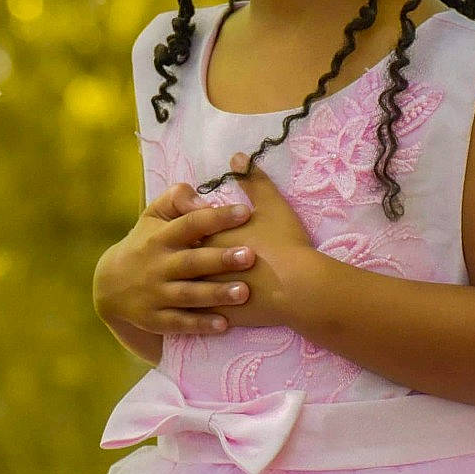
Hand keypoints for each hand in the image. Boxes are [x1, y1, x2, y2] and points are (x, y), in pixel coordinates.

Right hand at [93, 182, 254, 335]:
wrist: (110, 285)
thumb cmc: (146, 242)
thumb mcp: (154, 215)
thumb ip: (178, 199)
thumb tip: (205, 201)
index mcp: (160, 237)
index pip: (190, 224)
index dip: (216, 218)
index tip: (246, 212)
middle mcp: (158, 265)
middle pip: (191, 262)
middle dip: (220, 260)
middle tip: (250, 256)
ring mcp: (155, 294)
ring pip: (188, 295)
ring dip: (216, 294)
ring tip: (244, 292)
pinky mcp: (154, 319)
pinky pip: (178, 323)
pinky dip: (199, 325)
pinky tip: (223, 325)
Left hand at [192, 150, 316, 330]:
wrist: (298, 288)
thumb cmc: (284, 243)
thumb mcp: (271, 205)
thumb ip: (252, 180)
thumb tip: (237, 157)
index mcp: (210, 236)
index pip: (186, 229)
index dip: (187, 226)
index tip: (189, 227)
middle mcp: (202, 264)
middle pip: (179, 260)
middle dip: (176, 258)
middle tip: (177, 257)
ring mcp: (208, 292)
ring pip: (184, 290)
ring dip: (181, 288)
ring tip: (181, 286)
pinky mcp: (219, 315)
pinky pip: (198, 317)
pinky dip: (195, 314)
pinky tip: (194, 313)